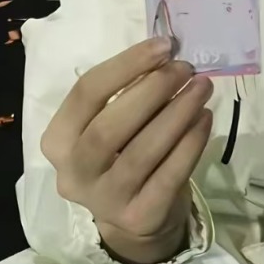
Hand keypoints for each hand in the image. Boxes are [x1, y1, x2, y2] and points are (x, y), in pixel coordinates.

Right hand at [41, 37, 213, 263]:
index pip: (86, 93)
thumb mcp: (114, 121)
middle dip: (152, 90)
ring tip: (202, 87)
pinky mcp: (139, 218)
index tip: (164, 46)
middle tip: (185, 69)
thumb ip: (130, 91)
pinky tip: (205, 118)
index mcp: (58, 140)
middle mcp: (73, 173)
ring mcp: (104, 201)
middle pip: (109, 126)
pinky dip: (190, 143)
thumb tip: (166, 57)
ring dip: (177, 113)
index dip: (126, 64)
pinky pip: (168, 176)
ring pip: (141, 152)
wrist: (136, 215)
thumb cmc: (123, 150)